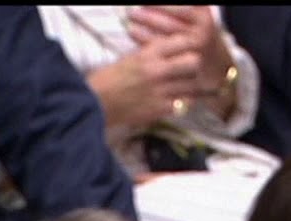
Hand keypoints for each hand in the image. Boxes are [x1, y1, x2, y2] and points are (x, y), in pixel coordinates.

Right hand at [88, 32, 204, 127]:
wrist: (97, 104)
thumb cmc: (110, 80)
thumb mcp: (130, 58)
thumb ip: (152, 54)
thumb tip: (173, 52)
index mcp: (147, 54)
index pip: (181, 42)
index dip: (187, 46)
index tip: (187, 50)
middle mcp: (157, 70)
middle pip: (193, 62)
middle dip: (193, 65)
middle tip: (189, 70)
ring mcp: (161, 90)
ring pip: (193, 84)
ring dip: (191, 85)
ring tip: (184, 86)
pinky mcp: (162, 109)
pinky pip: (185, 103)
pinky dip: (184, 102)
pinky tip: (178, 100)